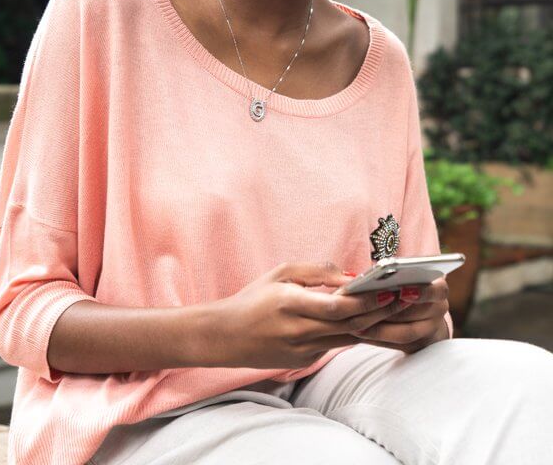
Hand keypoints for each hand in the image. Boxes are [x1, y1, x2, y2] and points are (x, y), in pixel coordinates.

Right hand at [210, 261, 409, 369]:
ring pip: (349, 338)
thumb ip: (316, 272)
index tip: (389, 289)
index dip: (365, 301)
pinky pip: (337, 345)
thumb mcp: (280, 273)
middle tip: (408, 298)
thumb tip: (352, 276)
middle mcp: (299, 331)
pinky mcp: (306, 361)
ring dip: (376, 325)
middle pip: (350, 325)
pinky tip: (377, 323)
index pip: (336, 307)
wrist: (226, 337)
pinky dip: (357, 333)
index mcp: (290, 304)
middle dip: (381, 312)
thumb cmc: (254, 298)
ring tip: (400, 309)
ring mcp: (304, 351)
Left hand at [352, 277, 449, 353]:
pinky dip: (377, 338)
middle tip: (365, 308)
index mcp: (439, 288)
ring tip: (356, 324)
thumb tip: (356, 276)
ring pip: (406, 333)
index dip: (422, 292)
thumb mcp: (403, 275)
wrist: (421, 312)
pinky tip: (359, 333)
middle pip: (416, 313)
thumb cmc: (403, 285)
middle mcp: (439, 309)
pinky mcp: (418, 345)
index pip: (437, 290)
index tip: (402, 292)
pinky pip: (397, 345)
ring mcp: (431, 330)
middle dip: (389, 311)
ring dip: (379, 328)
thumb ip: (388, 274)